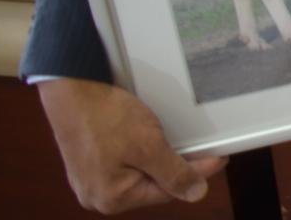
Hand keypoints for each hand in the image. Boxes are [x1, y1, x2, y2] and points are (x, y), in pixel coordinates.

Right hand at [37, 78, 224, 211]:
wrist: (72, 90)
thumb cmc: (104, 117)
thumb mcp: (148, 145)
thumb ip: (174, 172)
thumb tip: (196, 194)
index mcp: (113, 198)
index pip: (167, 190)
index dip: (196, 172)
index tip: (218, 159)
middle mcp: (98, 196)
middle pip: (152, 184)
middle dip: (174, 166)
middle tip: (198, 148)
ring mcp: (91, 180)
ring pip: (138, 173)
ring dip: (157, 158)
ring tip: (171, 140)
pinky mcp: (89, 164)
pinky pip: (124, 164)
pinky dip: (139, 153)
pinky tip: (146, 138)